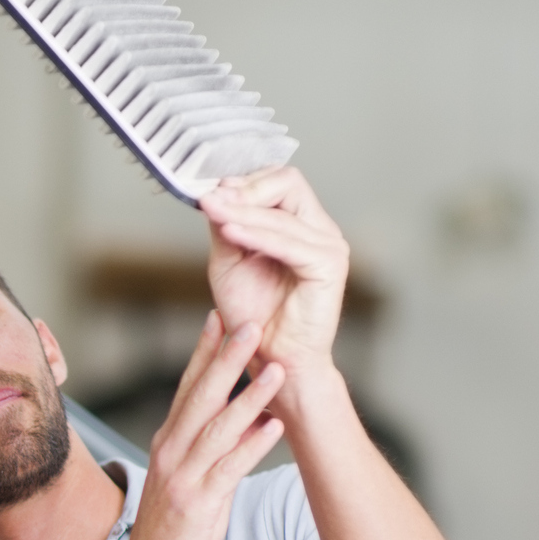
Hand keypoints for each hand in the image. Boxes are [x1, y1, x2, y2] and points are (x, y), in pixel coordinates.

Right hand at [112, 313, 287, 539]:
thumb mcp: (187, 478)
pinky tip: (273, 427)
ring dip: (250, 396)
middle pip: (201, 397)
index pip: (186, 387)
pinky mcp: (197, 504)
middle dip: (226, 358)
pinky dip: (251, 446)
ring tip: (276, 370)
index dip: (204, 351)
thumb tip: (247, 415)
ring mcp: (182, 477)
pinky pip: (228, 469)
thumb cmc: (172, 528)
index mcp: (168, 442)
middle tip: (249, 324)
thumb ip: (211, 445)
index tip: (220, 317)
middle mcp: (171, 452)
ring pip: (218, 428)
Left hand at [200, 166, 349, 373]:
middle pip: (289, 182)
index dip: (243, 181)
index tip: (209, 190)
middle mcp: (319, 230)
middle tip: (211, 198)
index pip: (278, 180)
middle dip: (245, 189)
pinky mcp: (329, 266)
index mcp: (300, 224)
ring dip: (241, 209)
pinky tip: (229, 231)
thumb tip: (217, 193)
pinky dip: (256, 234)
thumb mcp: (229, 262)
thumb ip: (226, 226)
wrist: (271, 358)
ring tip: (211, 210)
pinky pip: (289, 242)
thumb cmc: (253, 315)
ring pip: (283, 212)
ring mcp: (329, 245)